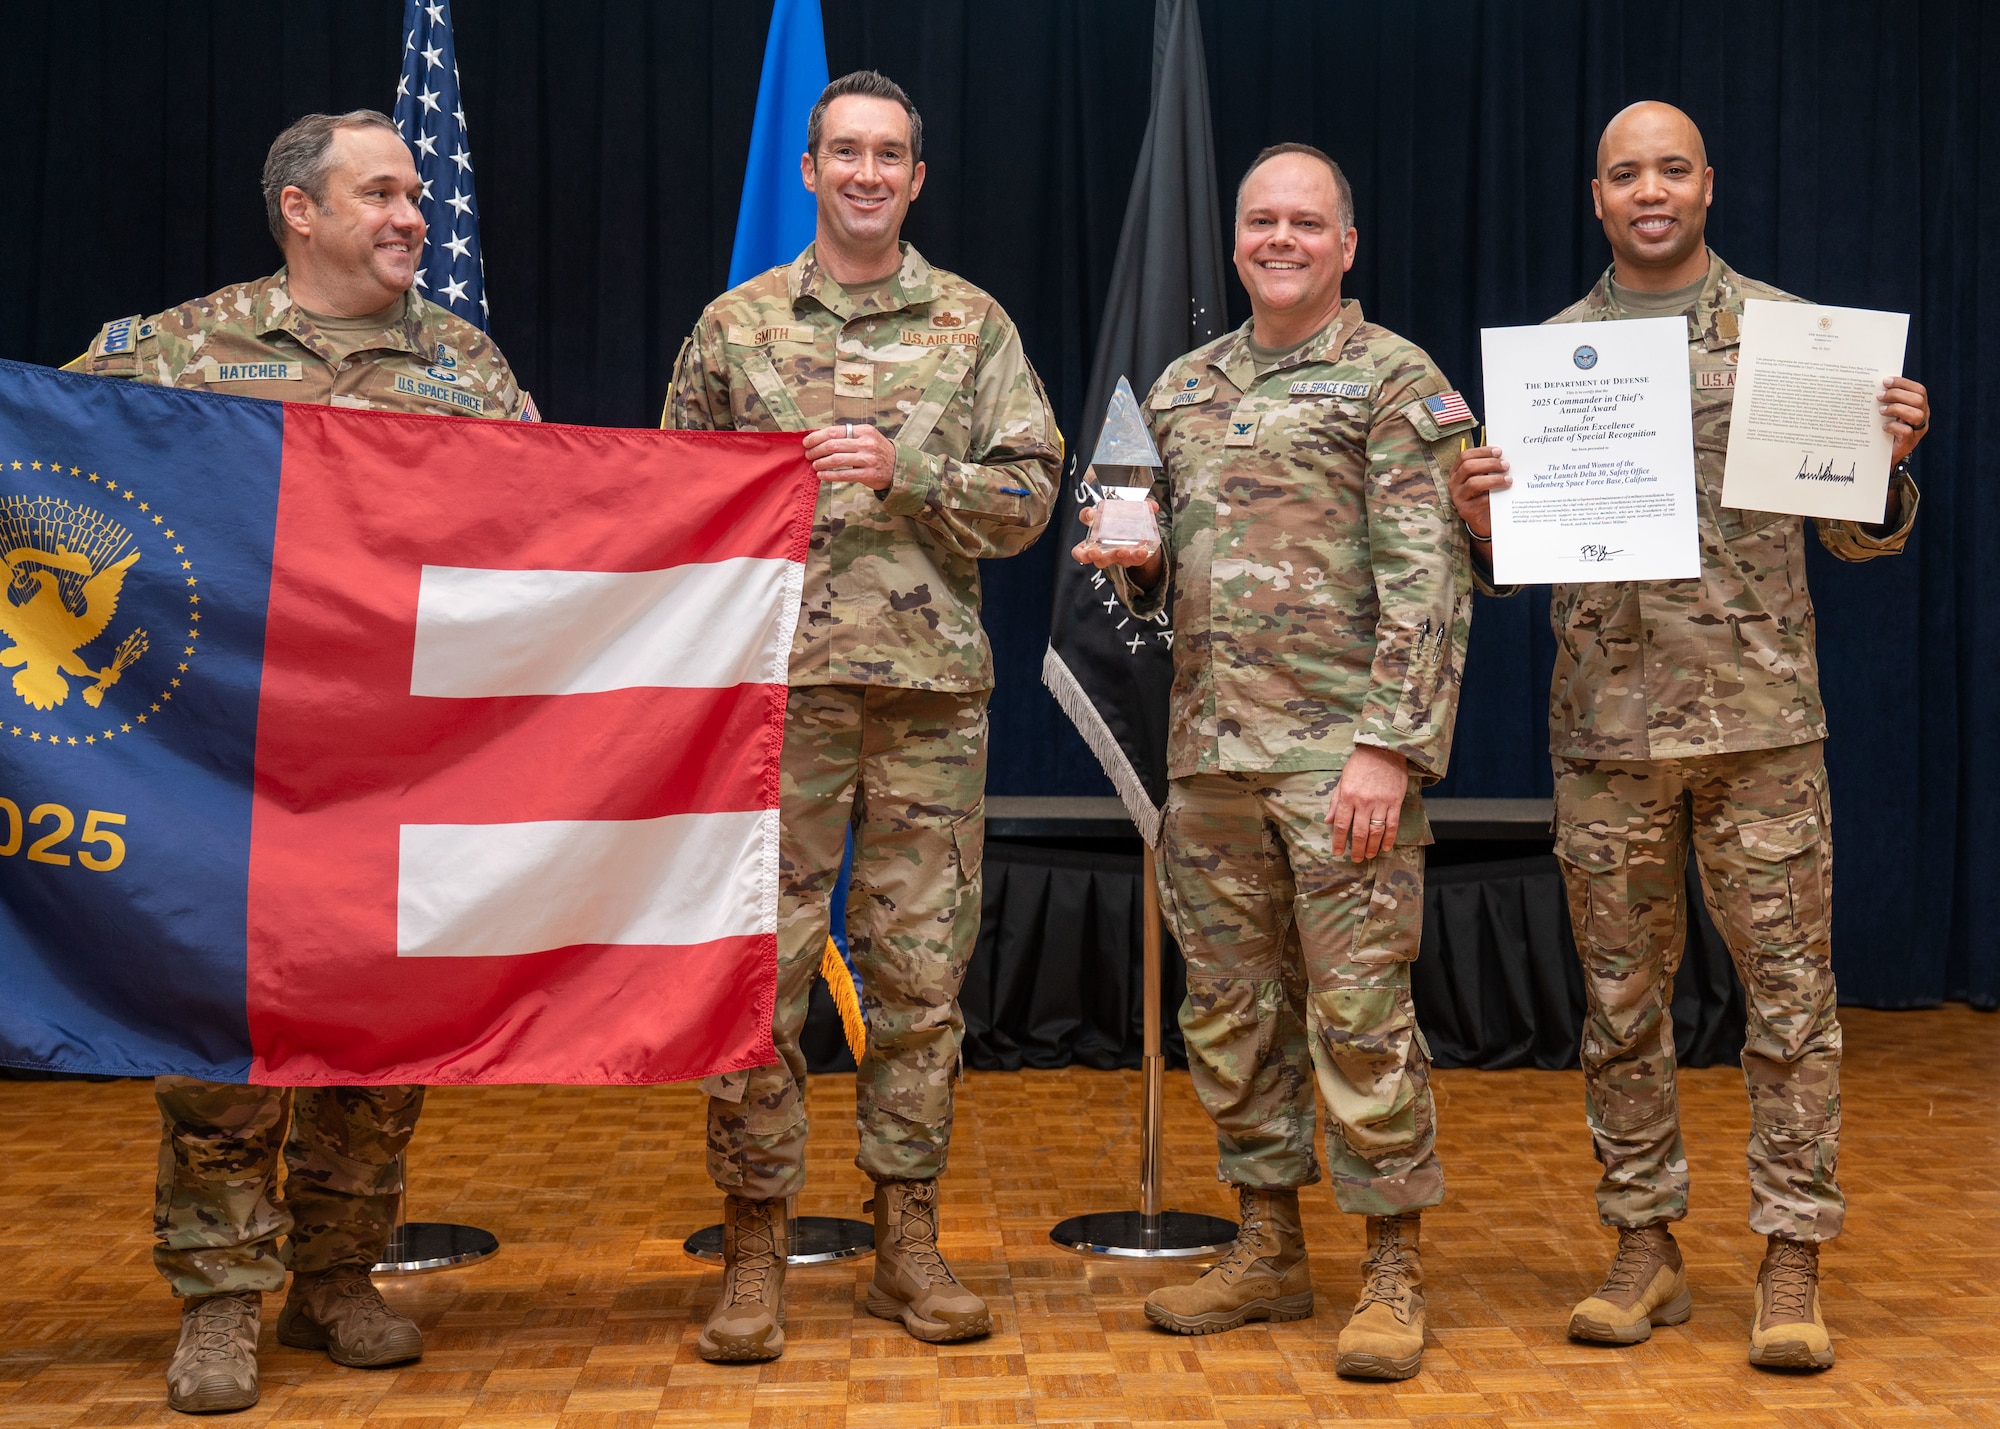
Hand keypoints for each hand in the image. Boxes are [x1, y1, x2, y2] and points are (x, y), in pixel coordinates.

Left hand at [803, 423, 894, 489]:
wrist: (898, 467)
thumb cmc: (877, 451)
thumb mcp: (866, 437)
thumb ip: (847, 436)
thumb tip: (819, 438)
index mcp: (863, 430)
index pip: (834, 431)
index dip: (817, 437)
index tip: (807, 442)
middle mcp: (866, 443)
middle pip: (833, 445)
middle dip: (816, 450)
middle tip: (808, 455)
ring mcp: (868, 459)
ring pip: (836, 460)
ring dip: (821, 463)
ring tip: (815, 465)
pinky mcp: (869, 474)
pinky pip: (844, 475)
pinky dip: (829, 475)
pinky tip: (822, 476)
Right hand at [1070, 500, 1165, 584]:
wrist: (1144, 541)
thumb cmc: (1130, 523)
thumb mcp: (1136, 510)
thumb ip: (1144, 505)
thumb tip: (1152, 505)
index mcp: (1098, 524)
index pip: (1085, 518)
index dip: (1085, 516)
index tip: (1091, 514)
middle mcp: (1099, 542)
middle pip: (1084, 552)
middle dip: (1088, 554)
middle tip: (1096, 552)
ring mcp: (1110, 554)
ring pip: (1103, 561)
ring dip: (1112, 557)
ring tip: (1124, 552)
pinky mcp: (1125, 561)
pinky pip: (1127, 562)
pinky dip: (1135, 557)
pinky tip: (1142, 552)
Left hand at [1326, 744, 1408, 860]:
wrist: (1383, 750)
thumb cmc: (1360, 764)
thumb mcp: (1342, 780)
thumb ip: (1336, 802)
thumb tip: (1328, 821)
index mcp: (1348, 796)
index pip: (1342, 825)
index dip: (1339, 842)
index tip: (1338, 852)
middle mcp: (1363, 802)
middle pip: (1359, 832)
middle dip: (1357, 849)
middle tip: (1356, 859)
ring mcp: (1380, 803)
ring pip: (1376, 831)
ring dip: (1372, 846)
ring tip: (1370, 855)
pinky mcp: (1395, 802)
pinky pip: (1392, 824)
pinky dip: (1389, 838)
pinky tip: (1386, 846)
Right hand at [1448, 445, 1508, 542]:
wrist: (1482, 520)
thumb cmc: (1484, 494)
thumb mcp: (1483, 478)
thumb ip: (1488, 468)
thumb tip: (1504, 457)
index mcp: (1456, 472)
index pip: (1465, 456)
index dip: (1482, 452)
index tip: (1499, 451)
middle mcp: (1454, 483)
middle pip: (1468, 467)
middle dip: (1489, 464)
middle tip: (1506, 465)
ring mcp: (1458, 498)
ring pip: (1473, 483)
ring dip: (1494, 480)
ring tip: (1508, 480)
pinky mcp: (1465, 511)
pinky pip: (1480, 501)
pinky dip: (1493, 496)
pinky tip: (1504, 494)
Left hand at [1880, 376, 1929, 462]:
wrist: (1882, 455)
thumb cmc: (1884, 429)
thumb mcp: (1888, 412)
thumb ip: (1888, 400)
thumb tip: (1875, 385)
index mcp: (1919, 406)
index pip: (1918, 390)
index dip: (1903, 383)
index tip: (1886, 381)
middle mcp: (1923, 416)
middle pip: (1918, 400)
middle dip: (1897, 394)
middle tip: (1879, 396)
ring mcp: (1918, 430)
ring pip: (1916, 414)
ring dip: (1897, 409)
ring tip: (1881, 411)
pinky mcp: (1909, 443)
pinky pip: (1907, 432)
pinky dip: (1894, 426)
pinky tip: (1883, 426)